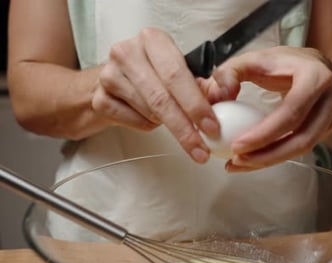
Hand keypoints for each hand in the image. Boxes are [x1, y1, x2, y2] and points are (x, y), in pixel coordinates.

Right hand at [91, 28, 219, 162]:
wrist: (110, 81)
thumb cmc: (150, 74)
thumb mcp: (178, 71)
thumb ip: (204, 84)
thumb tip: (225, 97)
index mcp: (153, 40)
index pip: (177, 75)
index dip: (196, 104)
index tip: (211, 126)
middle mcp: (128, 53)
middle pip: (162, 98)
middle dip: (185, 127)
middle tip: (201, 148)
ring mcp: (109, 75)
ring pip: (149, 112)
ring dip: (167, 124)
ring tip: (173, 119)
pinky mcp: (100, 98)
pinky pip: (134, 122)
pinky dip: (148, 125)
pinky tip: (149, 117)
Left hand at [203, 46, 331, 171]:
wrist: (330, 68)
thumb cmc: (290, 63)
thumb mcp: (258, 57)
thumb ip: (231, 71)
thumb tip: (219, 95)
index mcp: (315, 76)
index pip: (291, 112)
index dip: (264, 134)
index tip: (237, 146)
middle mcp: (331, 99)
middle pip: (301, 138)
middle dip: (267, 155)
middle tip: (237, 160)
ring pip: (303, 148)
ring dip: (270, 160)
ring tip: (240, 164)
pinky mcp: (330, 131)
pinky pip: (302, 148)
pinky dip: (277, 156)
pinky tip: (255, 159)